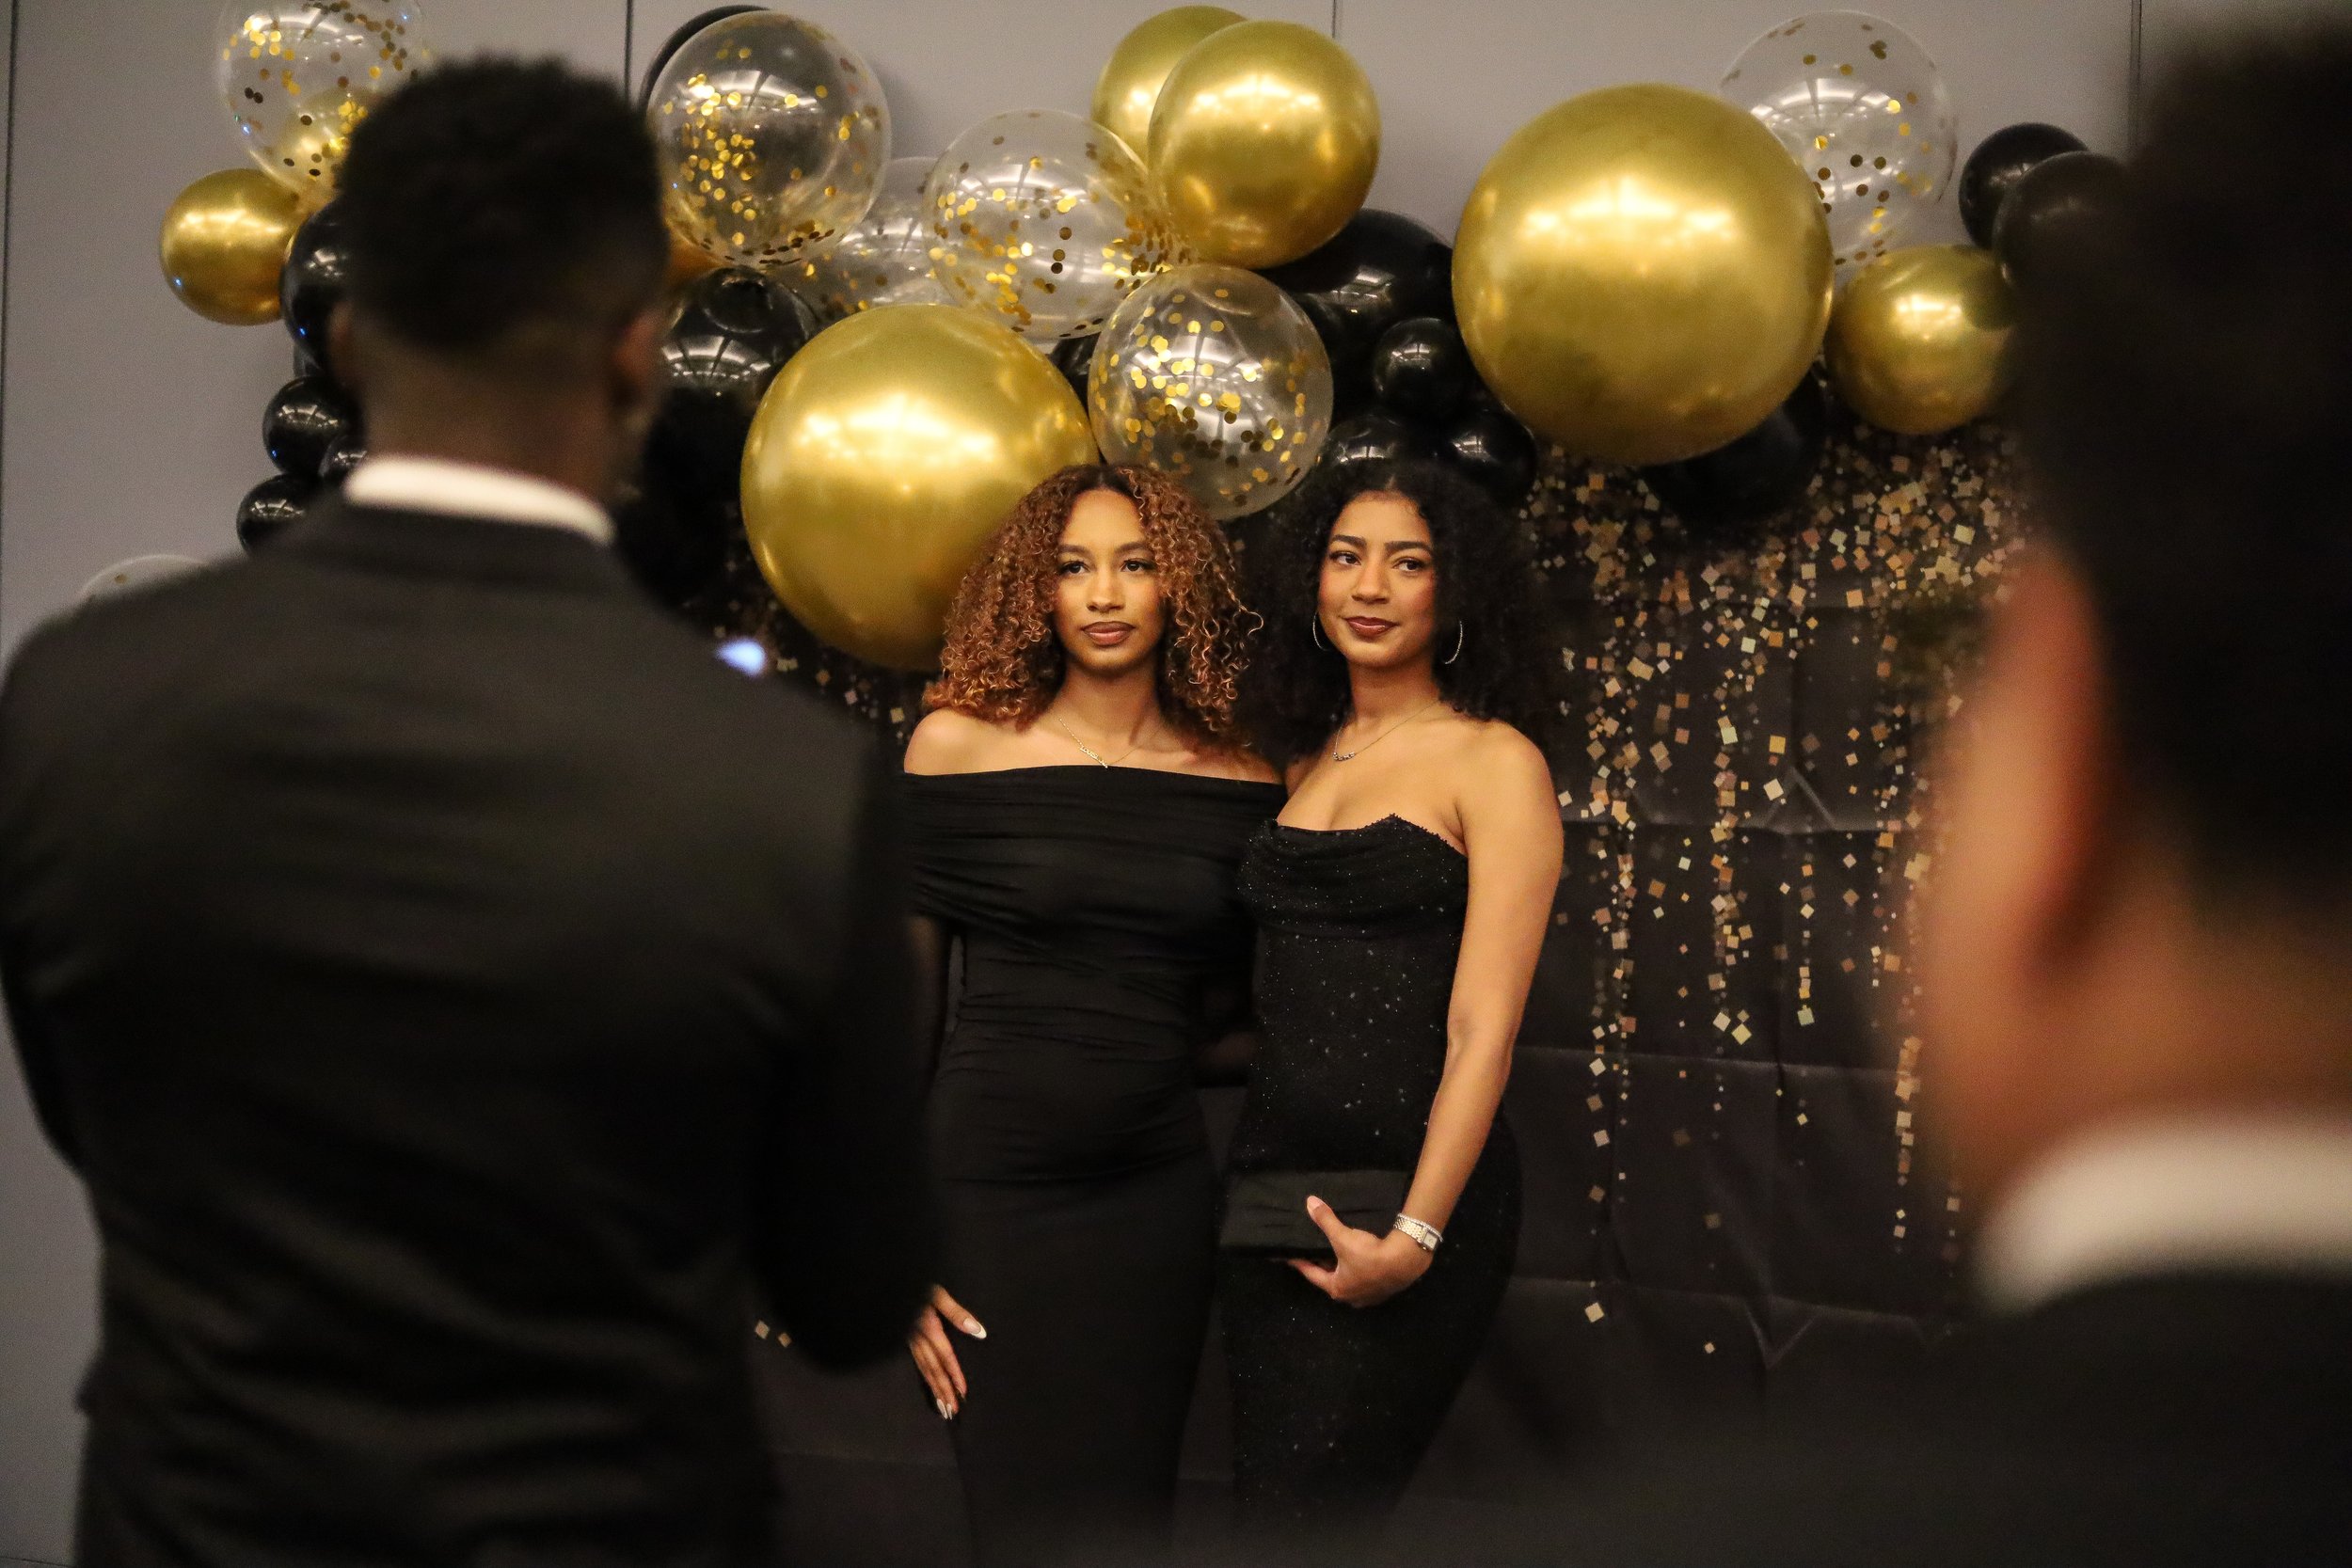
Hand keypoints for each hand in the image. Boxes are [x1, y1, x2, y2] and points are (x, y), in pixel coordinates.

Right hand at [907, 1285, 984, 1418]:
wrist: (886, 1283)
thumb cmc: (915, 1284)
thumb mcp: (938, 1294)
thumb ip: (957, 1313)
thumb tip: (979, 1332)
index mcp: (929, 1329)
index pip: (945, 1358)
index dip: (955, 1376)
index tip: (963, 1393)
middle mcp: (918, 1340)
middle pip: (934, 1370)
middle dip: (944, 1390)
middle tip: (953, 1411)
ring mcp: (909, 1341)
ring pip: (924, 1370)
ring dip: (934, 1389)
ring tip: (943, 1407)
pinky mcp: (904, 1339)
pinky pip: (916, 1363)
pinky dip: (924, 1377)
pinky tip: (929, 1384)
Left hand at [1288, 1196, 1433, 1307]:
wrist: (1405, 1261)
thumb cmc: (1368, 1254)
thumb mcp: (1343, 1236)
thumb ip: (1326, 1220)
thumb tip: (1309, 1203)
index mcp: (1337, 1289)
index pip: (1312, 1274)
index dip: (1301, 1263)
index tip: (1291, 1258)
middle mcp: (1351, 1297)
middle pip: (1331, 1279)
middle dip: (1323, 1266)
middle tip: (1313, 1252)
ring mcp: (1369, 1296)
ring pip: (1349, 1281)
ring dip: (1342, 1269)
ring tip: (1335, 1253)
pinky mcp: (1383, 1290)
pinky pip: (1364, 1279)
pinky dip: (1357, 1270)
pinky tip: (1358, 1259)